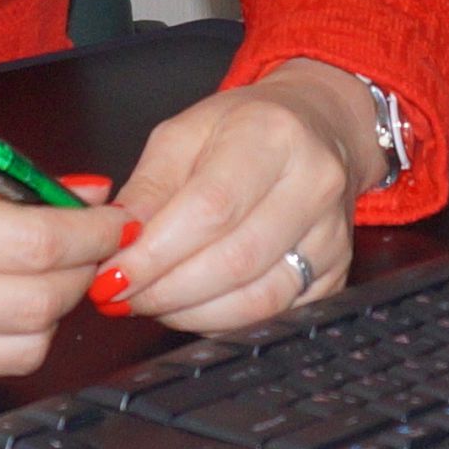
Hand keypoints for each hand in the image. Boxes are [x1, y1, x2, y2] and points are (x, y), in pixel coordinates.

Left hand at [94, 60, 383, 331]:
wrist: (318, 129)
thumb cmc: (243, 128)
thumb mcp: (183, 133)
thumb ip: (148, 187)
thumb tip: (116, 239)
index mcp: (272, 136)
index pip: (210, 209)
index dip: (156, 252)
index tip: (113, 273)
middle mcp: (314, 185)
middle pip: (234, 260)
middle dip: (166, 289)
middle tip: (121, 295)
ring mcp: (332, 235)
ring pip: (258, 299)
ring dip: (190, 312)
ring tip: (150, 301)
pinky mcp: (336, 274)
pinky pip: (275, 316)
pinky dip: (222, 321)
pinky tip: (191, 307)